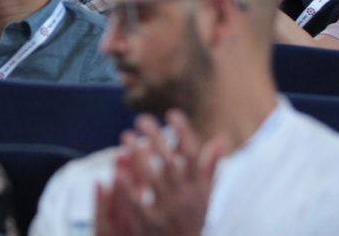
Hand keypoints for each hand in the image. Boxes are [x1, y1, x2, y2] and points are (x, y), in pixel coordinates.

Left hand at [95, 111, 226, 235]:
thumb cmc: (195, 220)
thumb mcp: (207, 194)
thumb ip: (211, 166)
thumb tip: (222, 137)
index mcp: (199, 188)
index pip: (193, 156)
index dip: (184, 133)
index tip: (171, 113)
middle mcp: (185, 198)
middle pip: (170, 164)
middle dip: (156, 139)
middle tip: (141, 119)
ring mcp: (169, 212)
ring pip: (153, 180)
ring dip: (138, 157)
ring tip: (125, 136)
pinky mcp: (152, 226)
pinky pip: (139, 206)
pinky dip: (129, 190)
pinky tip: (117, 173)